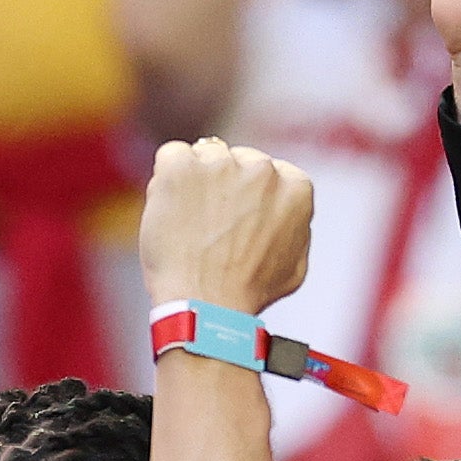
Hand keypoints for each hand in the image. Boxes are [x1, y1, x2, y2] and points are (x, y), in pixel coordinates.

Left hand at [138, 137, 316, 314]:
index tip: (234, 220)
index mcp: (295, 186)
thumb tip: (285, 212)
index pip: (266, 170)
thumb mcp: (293, 266)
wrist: (207, 305)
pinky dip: (166, 179)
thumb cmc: (248, 294)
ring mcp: (221, 164)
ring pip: (202, 156)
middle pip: (234, 159)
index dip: (246, 195)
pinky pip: (171, 156)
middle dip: (221, 185)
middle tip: (208, 226)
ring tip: (188, 224)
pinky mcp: (182, 167)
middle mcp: (262, 168)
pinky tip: (170, 211)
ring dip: (194, 181)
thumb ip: (294, 230)